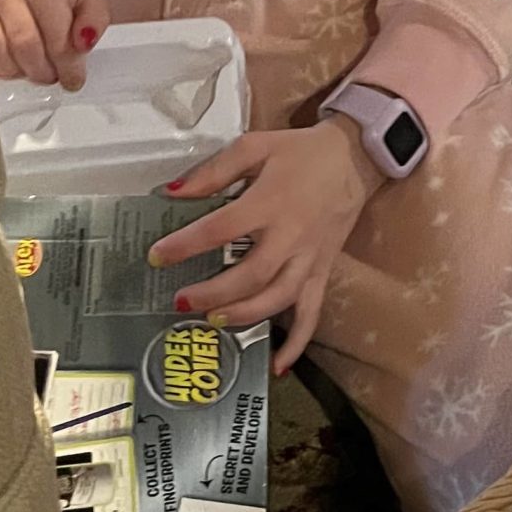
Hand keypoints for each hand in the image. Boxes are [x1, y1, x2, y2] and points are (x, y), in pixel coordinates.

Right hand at [0, 0, 109, 90]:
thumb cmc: (53, 4)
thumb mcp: (85, 5)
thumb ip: (94, 19)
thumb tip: (83, 42)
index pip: (56, 35)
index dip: (67, 64)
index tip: (73, 78)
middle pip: (25, 44)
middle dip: (42, 70)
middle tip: (49, 77)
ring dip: (15, 70)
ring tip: (27, 71)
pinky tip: (5, 68)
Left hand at [148, 117, 380, 377]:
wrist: (355, 158)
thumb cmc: (300, 152)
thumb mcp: (255, 146)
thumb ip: (214, 170)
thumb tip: (172, 192)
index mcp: (270, 201)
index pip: (221, 229)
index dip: (185, 245)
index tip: (156, 257)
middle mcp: (290, 235)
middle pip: (250, 275)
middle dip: (213, 293)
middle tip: (181, 301)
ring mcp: (309, 258)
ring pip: (278, 298)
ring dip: (244, 316)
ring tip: (213, 320)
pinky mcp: (323, 272)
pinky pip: (312, 313)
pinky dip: (297, 343)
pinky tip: (277, 366)